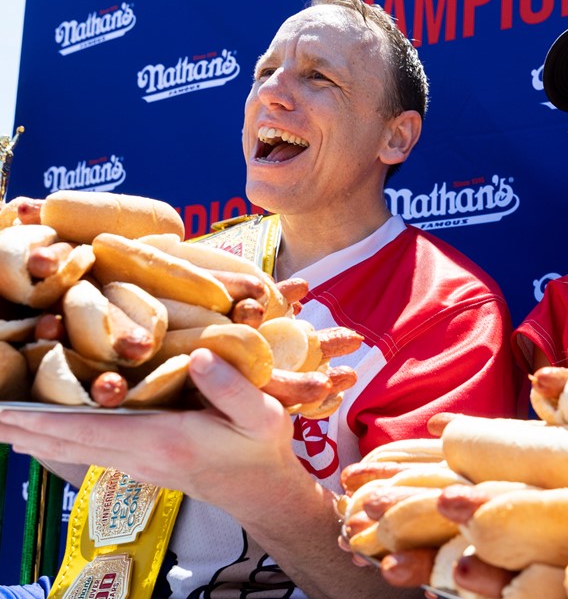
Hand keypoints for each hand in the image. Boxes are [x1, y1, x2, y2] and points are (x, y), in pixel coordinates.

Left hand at [0, 348, 302, 512]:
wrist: (262, 491)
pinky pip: (84, 452)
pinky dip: (55, 440)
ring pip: (69, 450)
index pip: (89, 428)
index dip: (44, 418)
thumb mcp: (261, 415)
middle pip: (66, 441)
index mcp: (161, 439)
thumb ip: (231, 388)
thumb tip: (199, 355)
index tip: (7, 409)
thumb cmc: (260, 449)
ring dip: (31, 436)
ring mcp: (136, 463)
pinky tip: (41, 432)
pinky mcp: (140, 463)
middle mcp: (139, 455)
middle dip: (23, 427)